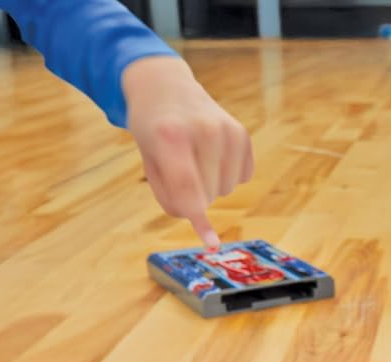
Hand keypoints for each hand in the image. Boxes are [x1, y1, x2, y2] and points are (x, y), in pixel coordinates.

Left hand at [122, 55, 253, 247]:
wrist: (166, 88)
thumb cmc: (153, 131)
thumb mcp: (148, 161)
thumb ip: (171, 198)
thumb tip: (207, 235)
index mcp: (171, 135)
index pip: (188, 188)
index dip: (197, 219)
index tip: (211, 244)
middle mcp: (204, 129)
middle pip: (208, 194)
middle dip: (193, 196)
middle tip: (178, 170)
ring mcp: (227, 130)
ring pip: (227, 189)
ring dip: (211, 185)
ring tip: (194, 158)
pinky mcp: (242, 134)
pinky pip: (242, 178)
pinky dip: (226, 174)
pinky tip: (211, 154)